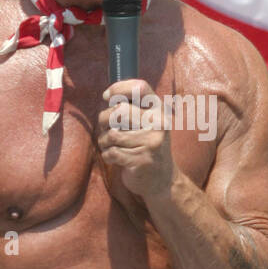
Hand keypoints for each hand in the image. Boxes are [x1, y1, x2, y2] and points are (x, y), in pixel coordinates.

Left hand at [97, 79, 174, 198]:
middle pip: (119, 111)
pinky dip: (107, 156)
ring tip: (110, 146)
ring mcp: (151, 143)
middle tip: (106, 129)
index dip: (118, 88)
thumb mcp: (148, 124)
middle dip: (103, 120)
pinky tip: (114, 158)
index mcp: (159, 111)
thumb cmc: (147, 147)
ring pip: (112, 134)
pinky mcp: (142, 160)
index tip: (107, 97)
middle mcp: (158, 124)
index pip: (139, 88)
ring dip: (104, 141)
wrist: (163, 180)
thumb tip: (107, 96)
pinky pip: (112, 152)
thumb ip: (133, 108)